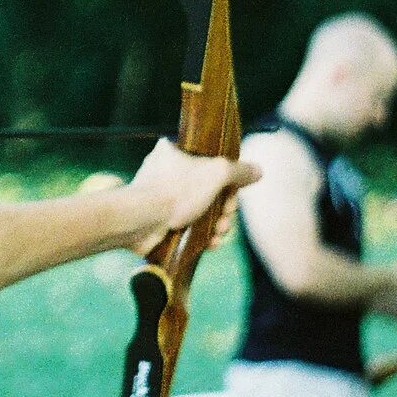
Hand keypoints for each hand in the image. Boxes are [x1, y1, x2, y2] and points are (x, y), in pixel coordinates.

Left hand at [125, 140, 260, 253]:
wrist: (139, 222)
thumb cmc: (174, 191)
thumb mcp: (216, 173)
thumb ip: (239, 171)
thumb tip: (257, 171)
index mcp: (174, 152)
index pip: (211, 163)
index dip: (228, 181)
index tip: (233, 195)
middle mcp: (166, 173)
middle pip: (209, 190)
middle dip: (224, 209)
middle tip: (226, 219)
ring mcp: (161, 199)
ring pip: (201, 211)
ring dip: (216, 224)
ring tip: (218, 234)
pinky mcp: (159, 221)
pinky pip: (187, 227)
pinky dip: (201, 235)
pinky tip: (209, 243)